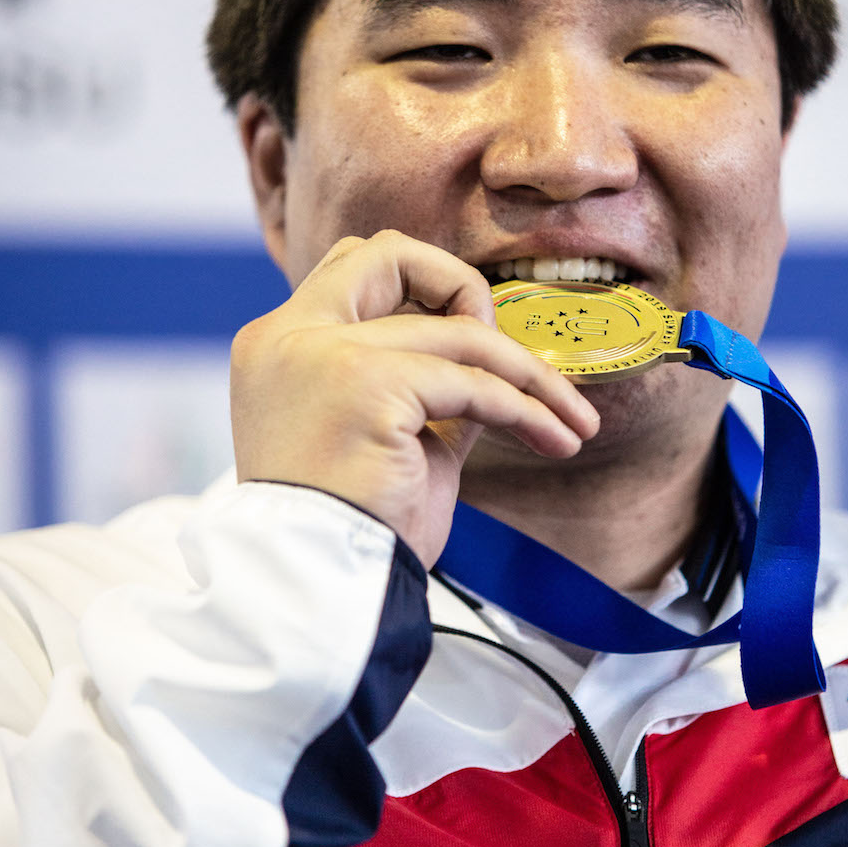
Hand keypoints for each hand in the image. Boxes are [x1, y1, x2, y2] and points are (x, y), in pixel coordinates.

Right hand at [230, 230, 599, 565]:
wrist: (316, 592)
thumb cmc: (351, 531)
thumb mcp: (388, 437)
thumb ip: (425, 386)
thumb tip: (490, 358)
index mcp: (277, 346)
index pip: (353, 267)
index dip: (425, 284)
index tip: (476, 340)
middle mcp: (288, 336)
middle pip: (389, 254)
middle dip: (466, 288)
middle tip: (513, 354)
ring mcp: (323, 354)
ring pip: (457, 332)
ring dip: (531, 377)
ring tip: (571, 423)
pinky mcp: (367, 384)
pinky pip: (474, 384)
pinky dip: (525, 410)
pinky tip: (552, 438)